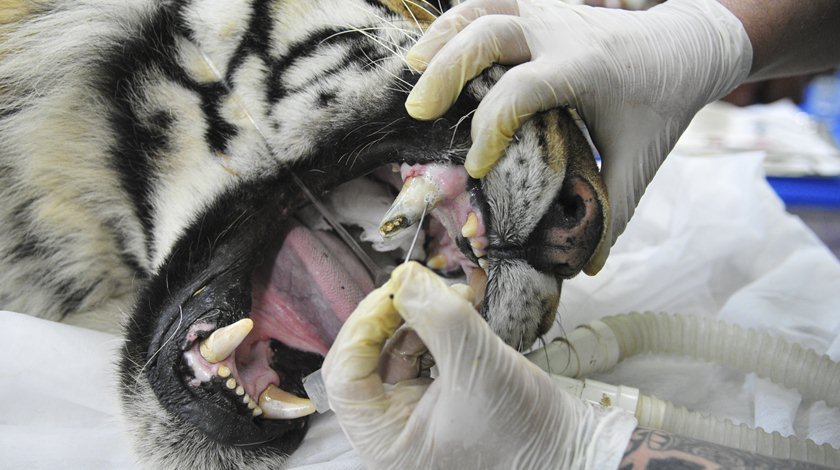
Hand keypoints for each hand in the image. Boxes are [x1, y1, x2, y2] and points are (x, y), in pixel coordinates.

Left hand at [322, 262, 635, 468]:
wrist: (569, 447)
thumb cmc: (523, 429)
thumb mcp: (478, 367)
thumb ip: (438, 317)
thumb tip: (402, 276)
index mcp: (384, 441)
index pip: (344, 376)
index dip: (362, 328)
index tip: (393, 294)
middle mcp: (389, 430)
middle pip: (366, 357)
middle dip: (397, 316)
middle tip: (425, 287)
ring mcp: (409, 413)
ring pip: (393, 348)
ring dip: (421, 316)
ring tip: (457, 299)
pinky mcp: (431, 397)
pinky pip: (420, 351)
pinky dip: (437, 327)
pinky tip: (460, 311)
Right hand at [404, 0, 751, 265]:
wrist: (686, 46)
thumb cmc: (663, 104)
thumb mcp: (641, 159)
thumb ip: (613, 211)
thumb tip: (587, 266)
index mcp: (585, 68)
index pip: (522, 91)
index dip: (491, 129)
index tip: (478, 168)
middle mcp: (560, 32)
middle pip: (489, 33)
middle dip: (447, 70)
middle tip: (418, 111)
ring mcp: (548, 12)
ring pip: (482, 9)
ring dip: (443, 37)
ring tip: (412, 68)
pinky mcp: (540, 8)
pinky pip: (488, 5)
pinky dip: (456, 24)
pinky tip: (435, 50)